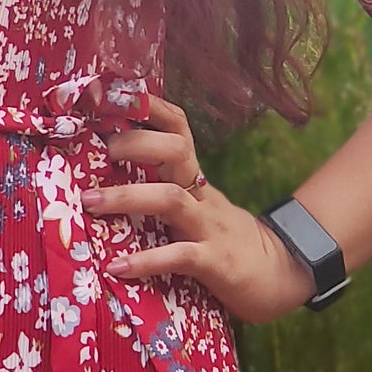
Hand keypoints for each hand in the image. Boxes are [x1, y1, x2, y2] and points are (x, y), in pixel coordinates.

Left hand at [80, 95, 315, 323]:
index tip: (112, 94)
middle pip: (175, 151)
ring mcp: (210, 228)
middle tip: (99, 152)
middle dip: (135, 143)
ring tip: (89, 202)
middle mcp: (203, 197)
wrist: (282, 276)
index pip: (178, 128)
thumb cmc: (227, 243)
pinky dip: (146, 261)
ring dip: (126, 196)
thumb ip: (164, 193)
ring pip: (171, 198)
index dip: (149, 107)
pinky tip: (116, 267)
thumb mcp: (199, 210)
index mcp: (196, 180)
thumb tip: (107, 177)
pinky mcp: (216, 263)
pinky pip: (179, 256)